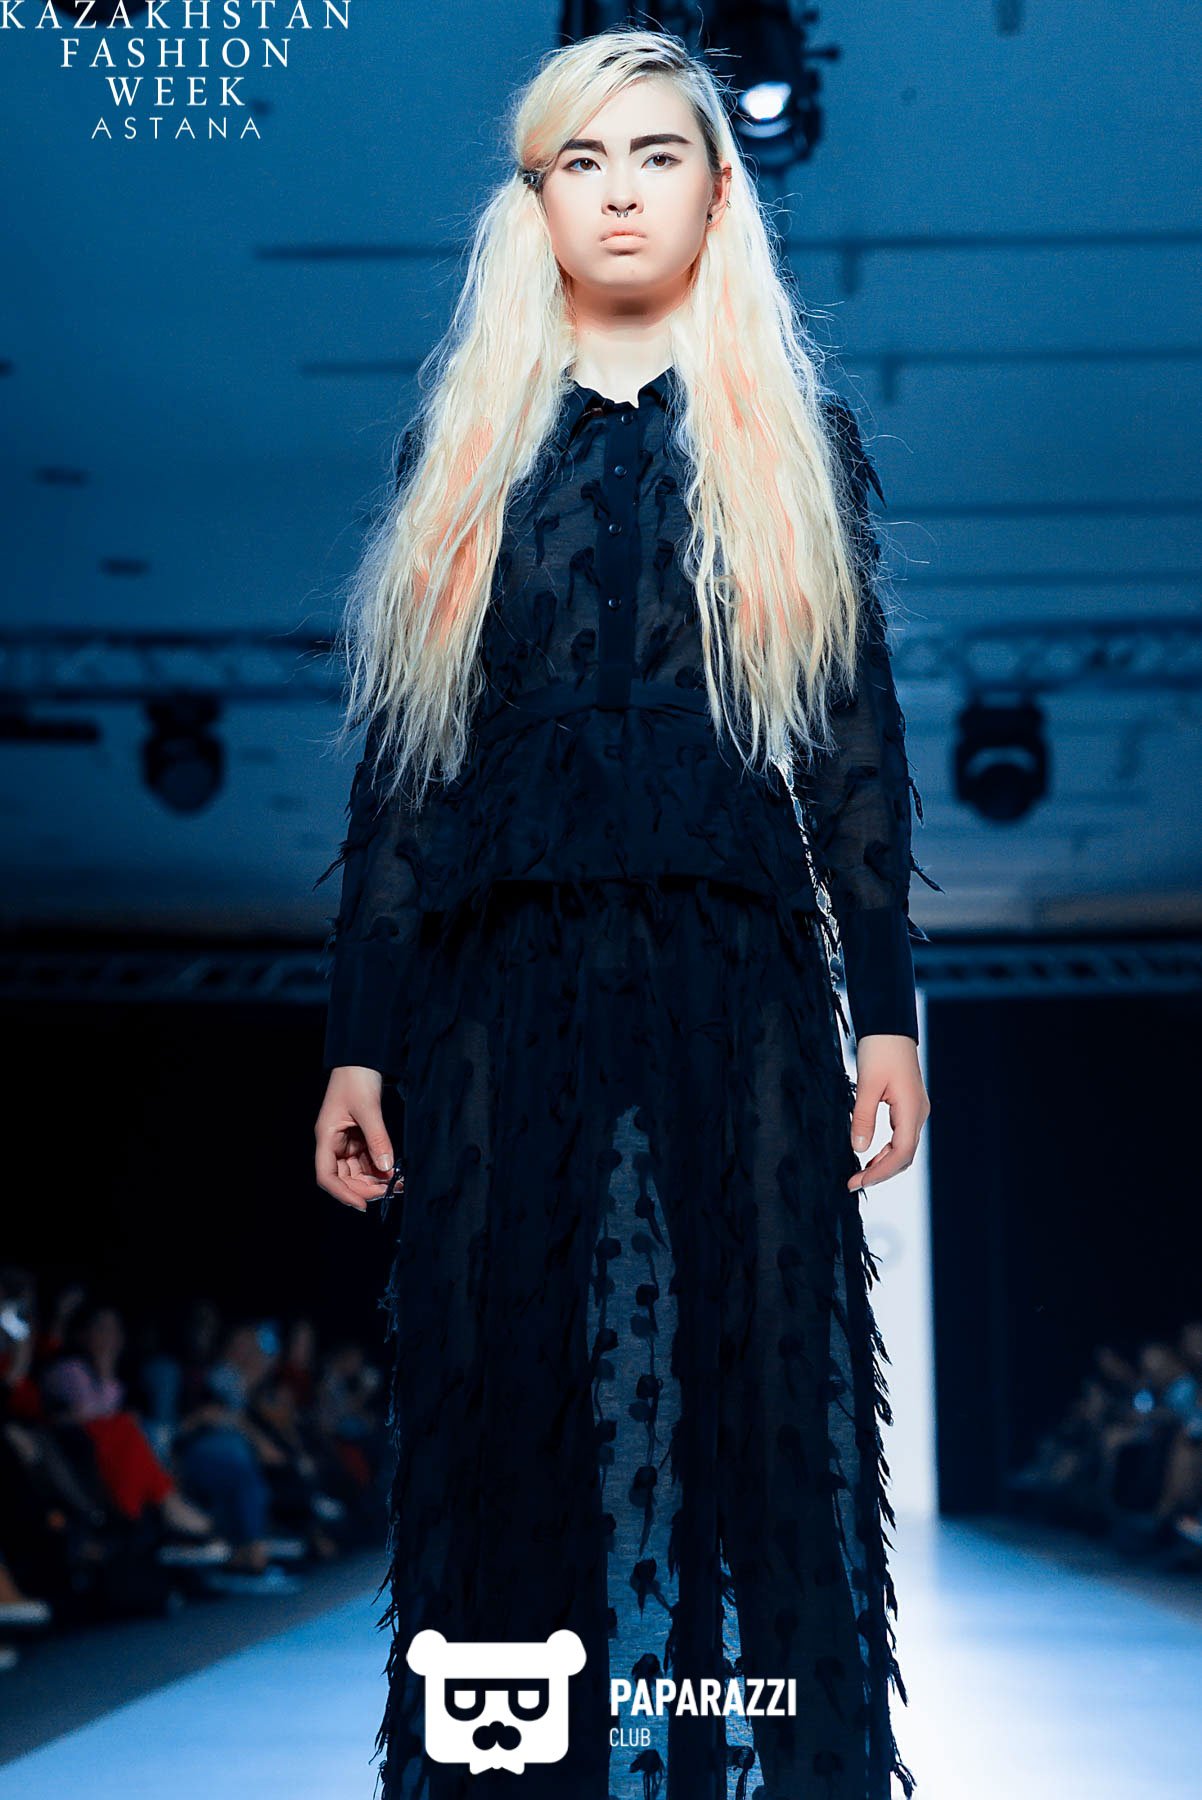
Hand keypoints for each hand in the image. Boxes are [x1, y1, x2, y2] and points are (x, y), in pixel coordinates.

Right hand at [315, 1067, 398, 1213]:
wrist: (362, 1059)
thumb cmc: (357, 1078)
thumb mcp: (368, 1108)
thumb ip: (378, 1138)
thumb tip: (386, 1167)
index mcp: (326, 1137)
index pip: (326, 1175)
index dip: (342, 1193)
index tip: (363, 1205)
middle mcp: (333, 1143)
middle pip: (343, 1178)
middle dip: (365, 1188)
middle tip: (390, 1192)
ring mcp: (346, 1141)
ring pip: (357, 1172)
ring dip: (375, 1181)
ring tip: (398, 1184)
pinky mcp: (359, 1138)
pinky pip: (367, 1160)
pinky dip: (380, 1168)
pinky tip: (394, 1173)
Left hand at [847, 1034, 929, 1191]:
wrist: (889, 1026)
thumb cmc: (879, 1050)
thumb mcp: (867, 1084)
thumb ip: (863, 1117)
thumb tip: (858, 1149)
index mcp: (911, 1109)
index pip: (902, 1153)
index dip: (880, 1172)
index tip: (857, 1182)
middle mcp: (917, 1113)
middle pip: (905, 1155)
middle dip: (881, 1172)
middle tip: (854, 1183)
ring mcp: (914, 1110)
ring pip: (904, 1147)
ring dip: (884, 1163)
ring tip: (860, 1173)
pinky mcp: (907, 1105)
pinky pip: (900, 1136)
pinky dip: (886, 1149)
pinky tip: (870, 1153)